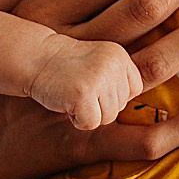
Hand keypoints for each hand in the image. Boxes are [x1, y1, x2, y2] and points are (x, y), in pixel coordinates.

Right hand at [27, 36, 143, 128]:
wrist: (30, 59)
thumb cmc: (62, 69)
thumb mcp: (98, 63)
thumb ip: (119, 77)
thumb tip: (149, 108)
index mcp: (120, 54)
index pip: (134, 91)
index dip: (110, 95)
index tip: (88, 82)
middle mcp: (114, 62)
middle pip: (121, 106)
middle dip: (97, 105)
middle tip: (77, 88)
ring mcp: (99, 76)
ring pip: (108, 118)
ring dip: (87, 113)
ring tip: (70, 93)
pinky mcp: (83, 92)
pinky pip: (91, 124)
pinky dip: (76, 120)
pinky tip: (64, 102)